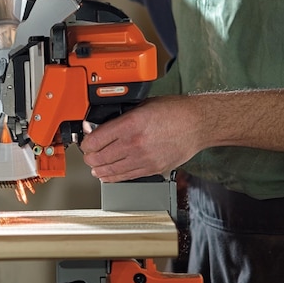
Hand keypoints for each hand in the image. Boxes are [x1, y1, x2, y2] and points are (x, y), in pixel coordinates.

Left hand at [79, 96, 198, 181]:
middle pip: (99, 157)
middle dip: (89, 156)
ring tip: (94, 166)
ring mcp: (144, 159)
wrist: (197, 124)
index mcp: (131, 125)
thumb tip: (101, 124)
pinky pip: (126, 177)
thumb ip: (121, 116)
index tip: (85, 140)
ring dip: (98, 169)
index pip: (96, 140)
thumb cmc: (174, 111)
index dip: (86, 142)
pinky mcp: (152, 169)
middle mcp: (135, 144)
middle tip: (87, 153)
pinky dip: (113, 177)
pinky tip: (107, 175)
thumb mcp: (142, 105)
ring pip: (110, 171)